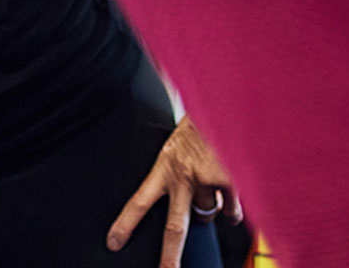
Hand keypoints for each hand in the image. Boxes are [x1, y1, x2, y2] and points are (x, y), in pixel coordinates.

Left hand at [107, 116, 239, 267]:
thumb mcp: (177, 142)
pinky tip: (234, 200)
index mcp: (164, 165)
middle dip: (170, 256)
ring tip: (215, 188)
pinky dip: (234, 209)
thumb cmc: (200, 118)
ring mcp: (206, 179)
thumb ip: (177, 169)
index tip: (114, 242)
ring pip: (209, 212)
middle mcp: (183, 175)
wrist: (225, 96)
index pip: (139, 200)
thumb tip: (191, 203)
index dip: (125, 223)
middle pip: (175, 227)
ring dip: (213, 208)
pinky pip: (232, 210)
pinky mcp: (229, 179)